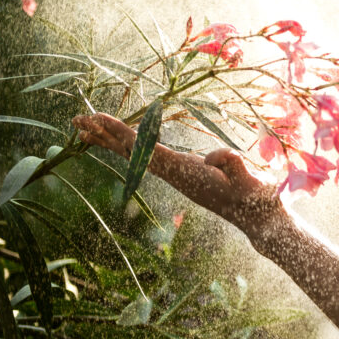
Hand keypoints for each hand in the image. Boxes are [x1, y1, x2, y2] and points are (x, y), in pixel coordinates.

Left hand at [72, 113, 284, 234]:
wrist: (262, 220)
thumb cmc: (258, 198)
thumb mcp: (250, 179)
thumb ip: (234, 165)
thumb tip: (214, 156)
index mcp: (186, 172)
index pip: (146, 150)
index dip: (122, 133)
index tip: (98, 119)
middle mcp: (176, 175)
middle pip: (132, 154)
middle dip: (105, 135)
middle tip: (77, 118)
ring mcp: (179, 176)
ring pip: (137, 157)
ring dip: (112, 141)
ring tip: (87, 129)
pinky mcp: (185, 175)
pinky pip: (149, 159)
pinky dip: (132, 147)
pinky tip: (123, 140)